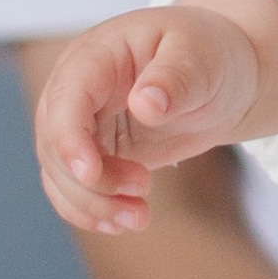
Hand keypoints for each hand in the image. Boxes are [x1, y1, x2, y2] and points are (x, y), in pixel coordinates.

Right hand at [33, 6, 262, 237]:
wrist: (223, 78)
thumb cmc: (211, 56)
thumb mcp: (202, 57)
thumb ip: (176, 77)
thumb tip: (143, 103)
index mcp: (99, 55)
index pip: (66, 96)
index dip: (69, 137)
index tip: (90, 173)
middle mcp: (79, 88)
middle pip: (54, 140)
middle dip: (90, 180)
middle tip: (144, 190)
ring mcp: (83, 122)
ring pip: (59, 171)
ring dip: (92, 203)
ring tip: (140, 218)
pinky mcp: (96, 152)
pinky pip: (73, 186)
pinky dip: (90, 210)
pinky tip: (120, 223)